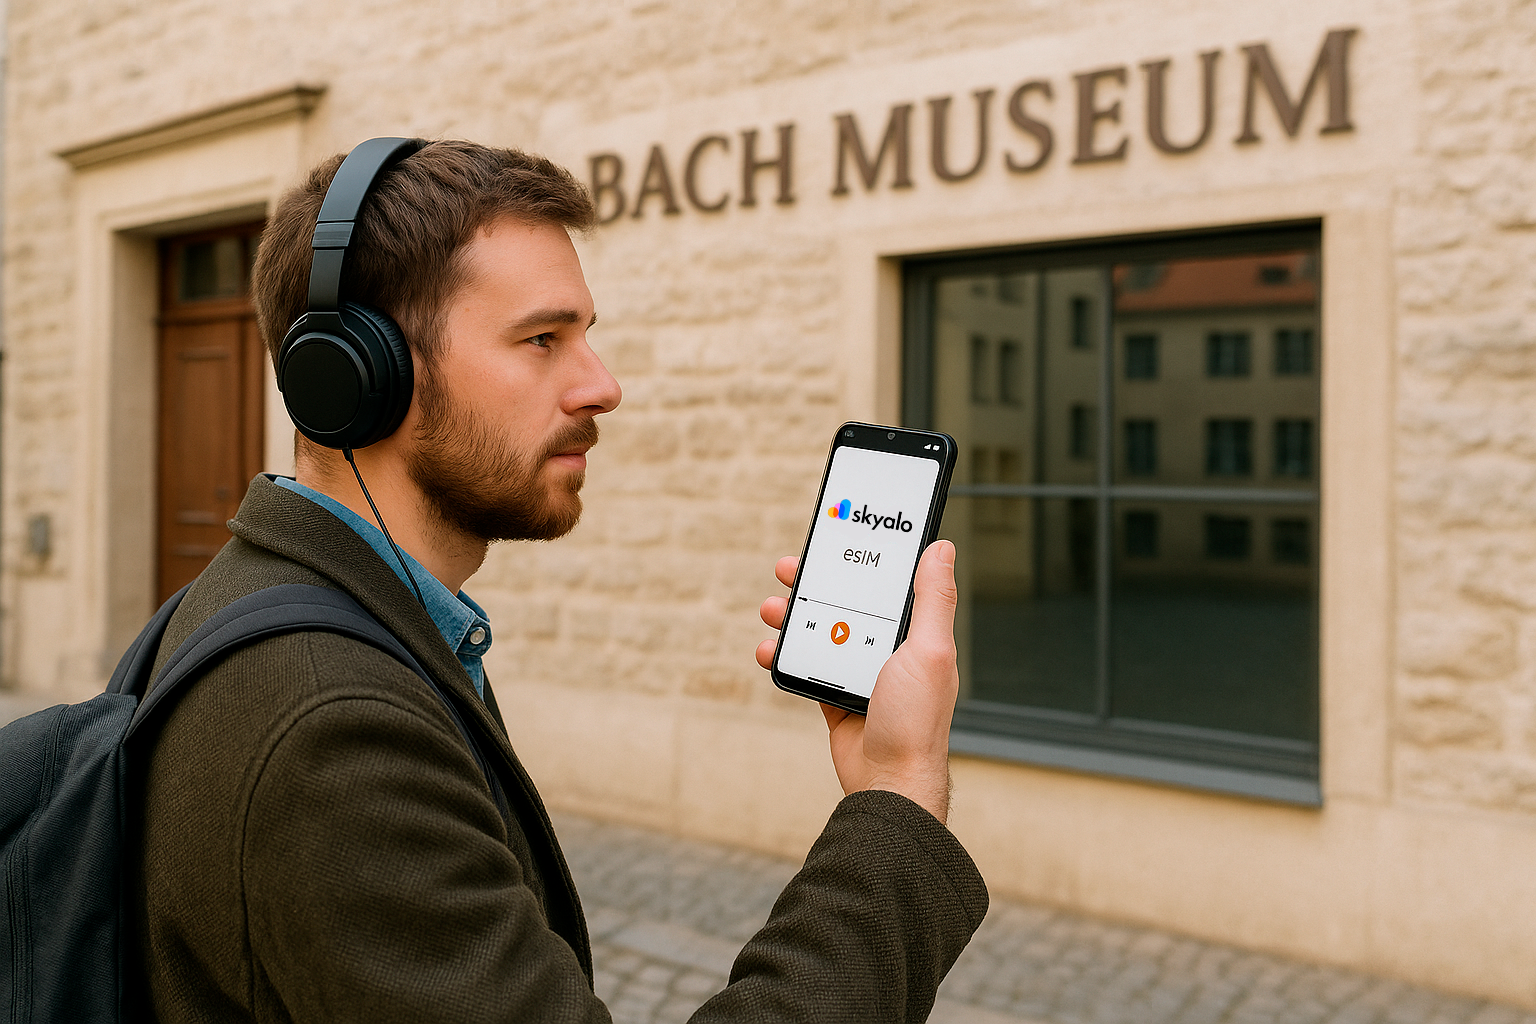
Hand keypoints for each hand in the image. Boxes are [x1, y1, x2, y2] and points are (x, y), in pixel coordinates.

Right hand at [756, 541, 958, 823]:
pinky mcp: (835, 696)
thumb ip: (933, 600)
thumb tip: (942, 549)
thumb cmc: (917, 721)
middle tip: (789, 569)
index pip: (887, 584)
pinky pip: (804, 666)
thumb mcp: (930, 650)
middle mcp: (887, 649)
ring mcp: (859, 673)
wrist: (888, 782)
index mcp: (914, 634)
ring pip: (819, 631)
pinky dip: (784, 655)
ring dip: (792, 617)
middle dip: (815, 584)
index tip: (837, 538)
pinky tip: (769, 649)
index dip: (861, 559)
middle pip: (845, 603)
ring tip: (772, 608)